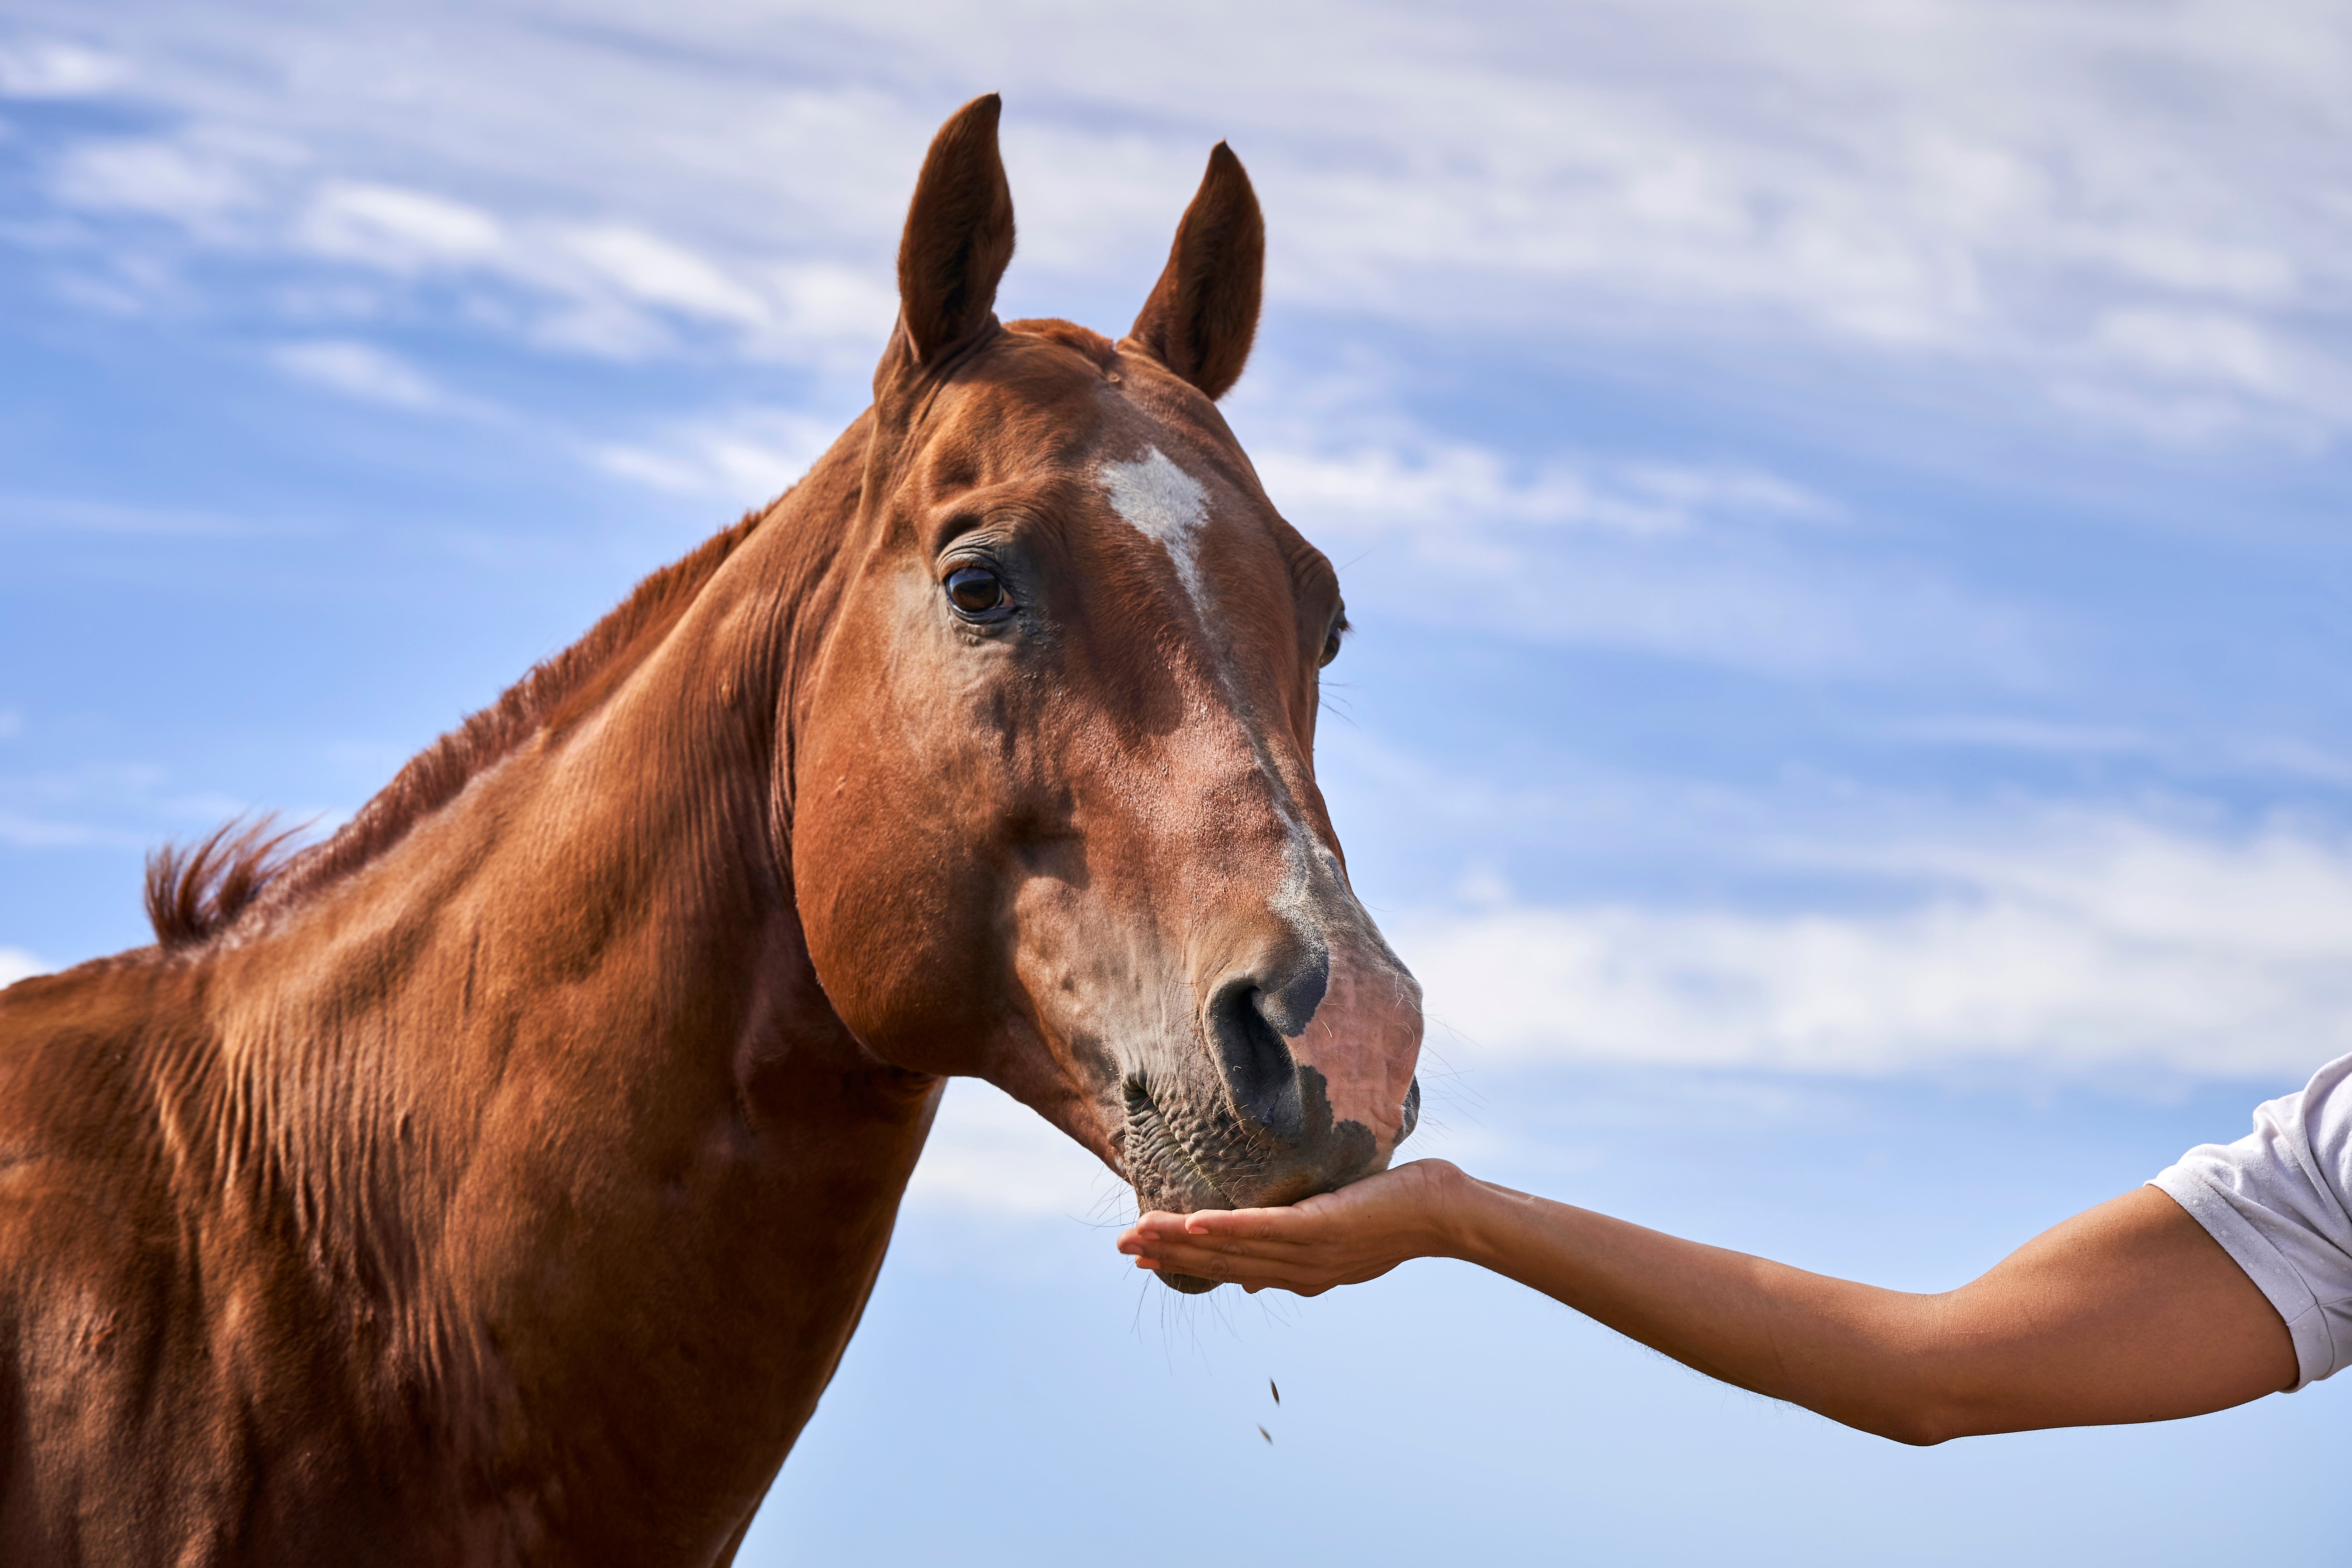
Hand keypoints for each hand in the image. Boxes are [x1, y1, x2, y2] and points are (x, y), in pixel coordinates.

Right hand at [1115, 1159, 1472, 1294]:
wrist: (1442, 1215)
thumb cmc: (1393, 1217)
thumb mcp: (1335, 1241)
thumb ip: (1291, 1255)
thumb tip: (1245, 1278)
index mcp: (1299, 1275)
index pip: (1229, 1270)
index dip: (1185, 1264)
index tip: (1145, 1259)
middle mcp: (1299, 1271)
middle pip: (1221, 1264)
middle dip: (1169, 1254)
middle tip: (1124, 1247)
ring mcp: (1310, 1251)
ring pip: (1235, 1247)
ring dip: (1183, 1239)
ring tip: (1141, 1230)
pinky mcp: (1323, 1227)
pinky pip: (1267, 1228)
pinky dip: (1228, 1228)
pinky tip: (1193, 1222)